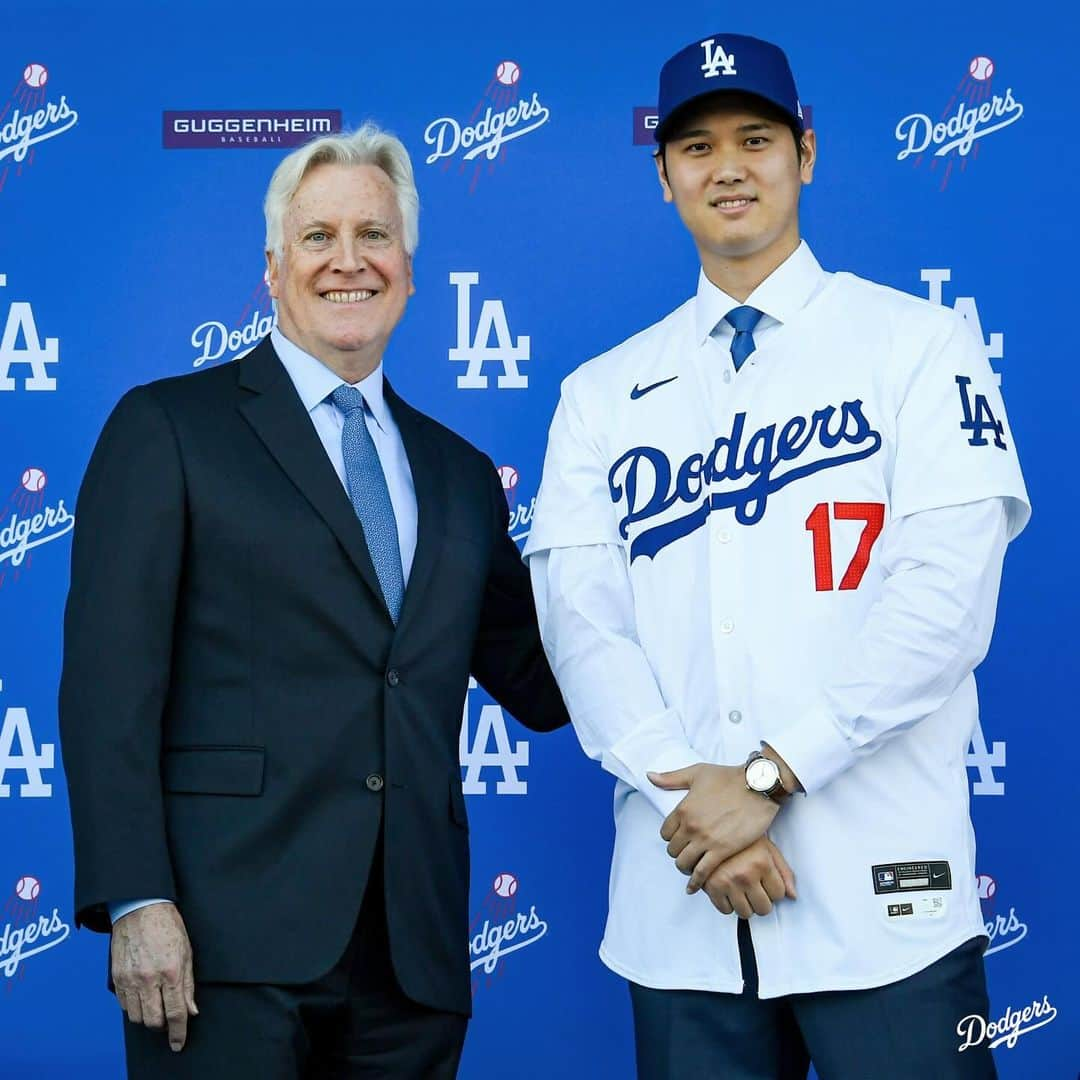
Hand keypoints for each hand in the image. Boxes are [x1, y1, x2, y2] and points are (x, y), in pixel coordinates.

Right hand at [111, 902, 197, 1051]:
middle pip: (153, 1021)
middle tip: (168, 1019)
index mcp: (171, 971)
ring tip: (155, 1005)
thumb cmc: (168, 927)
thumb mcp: (187, 952)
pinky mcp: (117, 978)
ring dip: (147, 1017)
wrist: (140, 909)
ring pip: (137, 1017)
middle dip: (162, 1026)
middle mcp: (149, 979)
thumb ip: (188, 985)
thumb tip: (191, 1010)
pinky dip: (134, 1007)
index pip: (176, 1013)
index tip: (179, 1043)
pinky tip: (142, 996)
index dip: (179, 1032)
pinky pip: (124, 1005)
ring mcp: (130, 979)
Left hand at [650, 763, 777, 876]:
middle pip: (673, 850)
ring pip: (684, 863)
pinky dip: (696, 882)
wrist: (757, 786)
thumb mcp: (696, 773)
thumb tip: (650, 776)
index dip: (671, 838)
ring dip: (685, 868)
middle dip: (678, 853)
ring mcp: (706, 840)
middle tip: (686, 855)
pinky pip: (702, 872)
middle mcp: (690, 826)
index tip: (679, 840)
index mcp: (683, 809)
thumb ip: (671, 778)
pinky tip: (695, 887)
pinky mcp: (722, 850)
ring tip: (691, 869)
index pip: (665, 833)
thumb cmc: (728, 777)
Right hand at [694, 836, 796, 917]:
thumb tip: (792, 896)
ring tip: (741, 889)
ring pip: (745, 913)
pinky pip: (726, 911)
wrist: (712, 827)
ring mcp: (727, 882)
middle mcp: (745, 875)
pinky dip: (728, 904)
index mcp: (761, 863)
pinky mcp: (711, 887)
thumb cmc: (742, 839)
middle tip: (754, 888)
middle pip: (764, 909)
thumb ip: (784, 872)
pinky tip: (728, 890)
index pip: (779, 894)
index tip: (766, 881)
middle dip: (761, 901)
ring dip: (745, 904)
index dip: (774, 889)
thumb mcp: (767, 848)